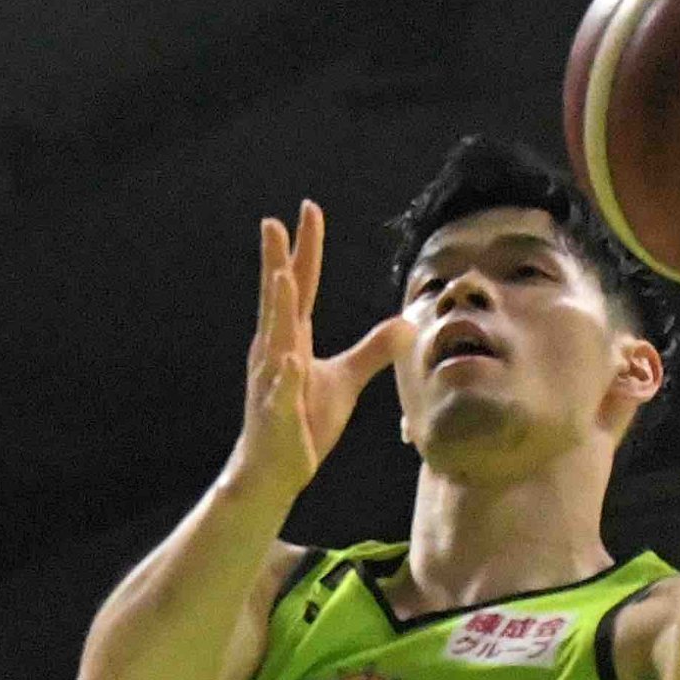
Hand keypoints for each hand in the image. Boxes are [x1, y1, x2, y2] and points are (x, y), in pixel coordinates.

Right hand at [229, 201, 415, 512]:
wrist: (275, 470)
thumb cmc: (303, 421)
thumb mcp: (345, 380)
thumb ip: (372, 349)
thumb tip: (406, 323)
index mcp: (292, 339)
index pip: (302, 285)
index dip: (305, 249)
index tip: (308, 209)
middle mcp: (277, 352)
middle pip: (280, 300)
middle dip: (277, 262)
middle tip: (273, 223)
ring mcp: (273, 383)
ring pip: (275, 340)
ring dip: (278, 309)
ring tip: (282, 277)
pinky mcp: (277, 416)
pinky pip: (281, 395)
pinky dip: (286, 379)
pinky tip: (292, 362)